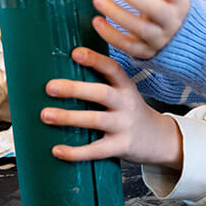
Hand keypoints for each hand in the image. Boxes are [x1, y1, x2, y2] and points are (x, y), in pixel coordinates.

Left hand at [40, 47, 182, 168]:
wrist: (159, 139)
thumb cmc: (131, 113)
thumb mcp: (124, 94)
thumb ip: (102, 85)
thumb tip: (64, 75)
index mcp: (126, 87)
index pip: (112, 69)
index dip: (95, 60)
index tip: (75, 53)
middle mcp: (127, 104)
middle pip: (101, 93)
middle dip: (75, 89)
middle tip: (50, 87)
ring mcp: (124, 126)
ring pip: (96, 120)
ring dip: (69, 117)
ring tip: (46, 115)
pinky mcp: (121, 147)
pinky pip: (96, 150)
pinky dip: (75, 152)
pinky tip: (57, 150)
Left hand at [92, 0, 190, 59]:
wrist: (185, 38)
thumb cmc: (170, 6)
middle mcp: (172, 20)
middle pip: (155, 9)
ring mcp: (160, 38)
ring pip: (140, 28)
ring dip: (117, 14)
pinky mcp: (147, 52)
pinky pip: (128, 46)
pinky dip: (111, 35)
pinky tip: (98, 22)